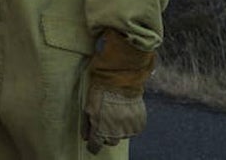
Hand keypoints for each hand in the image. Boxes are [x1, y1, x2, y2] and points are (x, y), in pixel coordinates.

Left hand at [82, 29, 155, 153]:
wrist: (122, 77)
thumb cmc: (101, 89)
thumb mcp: (88, 105)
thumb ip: (87, 124)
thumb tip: (86, 137)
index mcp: (100, 130)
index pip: (95, 147)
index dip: (93, 144)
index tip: (93, 141)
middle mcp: (116, 133)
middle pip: (110, 141)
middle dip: (107, 133)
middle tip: (106, 119)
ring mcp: (129, 129)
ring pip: (123, 134)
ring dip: (119, 126)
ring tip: (117, 110)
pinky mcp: (139, 123)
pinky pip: (134, 128)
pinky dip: (130, 122)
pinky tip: (126, 109)